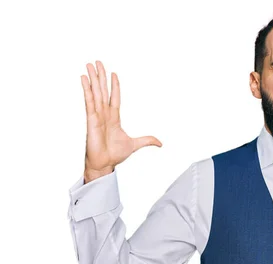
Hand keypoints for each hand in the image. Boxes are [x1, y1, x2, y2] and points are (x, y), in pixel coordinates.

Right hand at [81, 60, 161, 176]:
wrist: (105, 164)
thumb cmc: (115, 155)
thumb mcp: (135, 145)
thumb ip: (147, 140)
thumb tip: (160, 143)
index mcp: (114, 117)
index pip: (114, 97)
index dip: (114, 86)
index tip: (114, 74)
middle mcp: (104, 114)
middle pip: (103, 90)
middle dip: (101, 76)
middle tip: (98, 62)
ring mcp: (97, 115)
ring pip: (95, 92)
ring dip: (93, 78)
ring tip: (89, 65)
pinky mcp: (91, 119)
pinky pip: (89, 101)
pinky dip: (86, 90)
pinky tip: (84, 79)